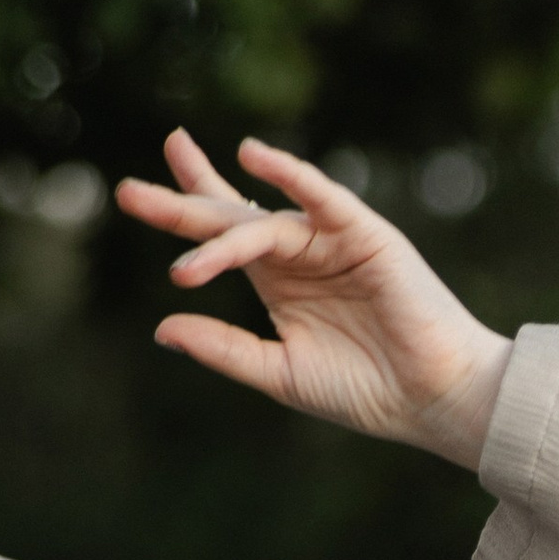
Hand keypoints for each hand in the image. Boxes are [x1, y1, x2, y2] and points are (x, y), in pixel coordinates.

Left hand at [118, 130, 511, 465]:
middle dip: (179, 203)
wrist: (433, 401)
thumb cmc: (367, 392)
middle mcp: (300, 253)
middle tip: (125, 193)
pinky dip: (290, 174)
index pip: (223, 232)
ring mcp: (330, 240)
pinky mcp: (364, 234)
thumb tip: (162, 326)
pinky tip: (252, 158)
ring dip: (221, 240)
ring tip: (185, 268)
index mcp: (279, 282)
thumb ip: (224, 348)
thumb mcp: (279, 372)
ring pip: (262, 223)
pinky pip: (321, 197)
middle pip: (230, 216)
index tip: (133, 190)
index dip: (183, 207)